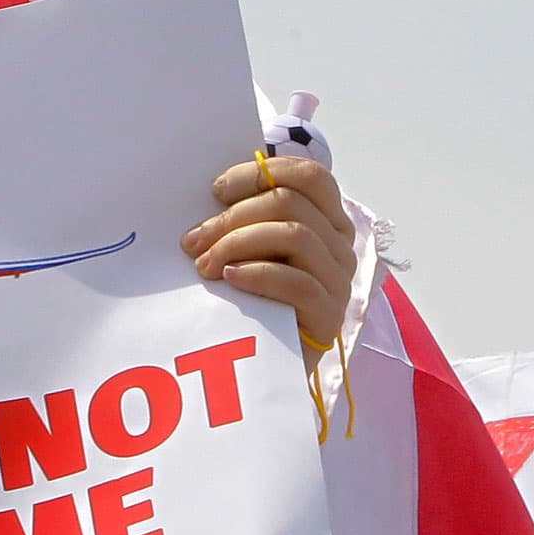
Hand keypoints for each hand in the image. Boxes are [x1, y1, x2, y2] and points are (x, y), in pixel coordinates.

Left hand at [181, 155, 357, 345]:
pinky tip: (229, 278)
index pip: (309, 175)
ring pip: (294, 235)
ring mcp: (338, 280)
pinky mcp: (329, 315)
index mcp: (325, 220)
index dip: (260, 173)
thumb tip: (212, 193)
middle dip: (232, 217)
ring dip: (237, 243)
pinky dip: (258, 273)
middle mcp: (339, 245)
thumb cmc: (250, 296)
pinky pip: (298, 282)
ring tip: (203, 265)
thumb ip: (244, 218)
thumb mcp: (249, 249)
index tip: (216, 190)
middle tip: (193, 241)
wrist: (263, 361)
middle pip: (291, 203)